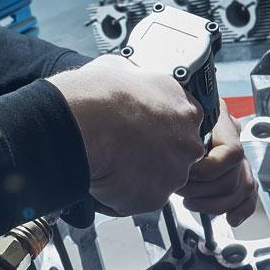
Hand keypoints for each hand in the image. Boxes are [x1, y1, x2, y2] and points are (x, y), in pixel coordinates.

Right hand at [44, 55, 205, 214]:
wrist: (83, 123)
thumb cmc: (99, 95)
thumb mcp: (122, 68)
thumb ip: (134, 80)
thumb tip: (123, 75)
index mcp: (184, 108)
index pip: (181, 125)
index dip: (157, 129)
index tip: (141, 130)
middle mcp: (186, 142)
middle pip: (174, 156)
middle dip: (151, 156)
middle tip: (124, 150)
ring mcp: (174, 172)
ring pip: (158, 180)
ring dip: (137, 176)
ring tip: (109, 163)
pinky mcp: (155, 197)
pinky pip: (139, 200)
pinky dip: (121, 195)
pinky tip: (104, 178)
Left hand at [176, 99, 258, 227]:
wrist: (164, 117)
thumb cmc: (167, 115)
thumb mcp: (172, 114)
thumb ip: (179, 129)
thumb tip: (181, 157)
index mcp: (221, 120)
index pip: (232, 152)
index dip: (209, 169)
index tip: (187, 173)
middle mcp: (233, 137)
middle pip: (233, 178)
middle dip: (203, 191)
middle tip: (179, 189)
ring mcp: (236, 156)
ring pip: (241, 189)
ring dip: (213, 203)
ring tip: (188, 200)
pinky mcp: (236, 173)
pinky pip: (249, 194)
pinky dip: (242, 208)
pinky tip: (232, 218)